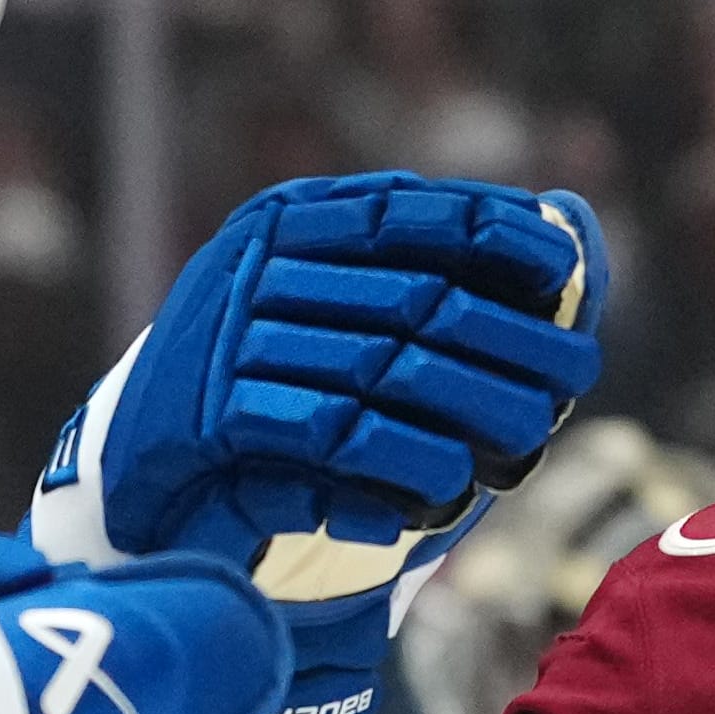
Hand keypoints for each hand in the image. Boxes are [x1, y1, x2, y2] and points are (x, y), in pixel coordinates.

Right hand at [31, 173, 604, 713]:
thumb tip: (572, 216)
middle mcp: (250, 267)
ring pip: (376, 375)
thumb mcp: (358, 318)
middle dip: (503, 344)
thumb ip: (456, 270)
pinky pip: (319, 445)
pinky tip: (431, 503)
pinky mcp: (200, 421)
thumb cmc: (276, 395)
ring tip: (516, 455)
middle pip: (409, 300)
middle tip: (570, 385)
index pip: (403, 210)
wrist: (142, 481)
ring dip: (459, 419)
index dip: (490, 233)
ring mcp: (221, 340)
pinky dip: (385, 474)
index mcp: (285, 221)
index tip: (561, 270)